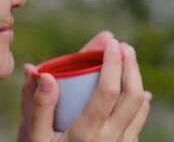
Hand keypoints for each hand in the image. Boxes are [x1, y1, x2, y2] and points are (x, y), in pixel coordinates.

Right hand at [17, 30, 151, 141]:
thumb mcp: (32, 137)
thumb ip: (36, 105)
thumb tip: (39, 71)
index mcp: (85, 134)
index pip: (108, 91)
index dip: (113, 63)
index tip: (111, 42)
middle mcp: (108, 141)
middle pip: (132, 96)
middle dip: (131, 66)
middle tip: (125, 46)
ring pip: (139, 109)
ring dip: (137, 81)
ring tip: (130, 61)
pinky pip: (138, 125)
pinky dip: (141, 106)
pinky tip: (141, 95)